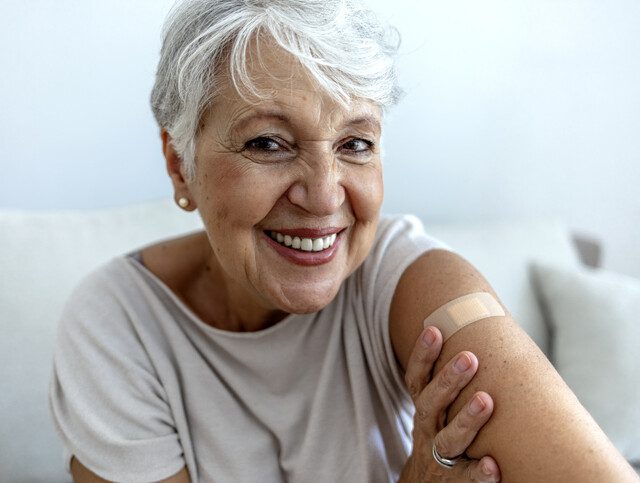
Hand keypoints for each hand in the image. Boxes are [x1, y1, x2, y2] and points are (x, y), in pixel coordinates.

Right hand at [399, 326, 500, 481]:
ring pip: (448, 439)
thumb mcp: (436, 408)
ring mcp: (438, 457)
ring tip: (486, 400)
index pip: (416, 379)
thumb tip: (476, 329)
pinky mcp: (453, 482)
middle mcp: (426, 428)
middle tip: (469, 357)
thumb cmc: (441, 433)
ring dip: (466, 420)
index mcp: (423, 408)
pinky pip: (465, 478)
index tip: (434, 330)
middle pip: (431, 403)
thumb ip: (449, 382)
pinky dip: (478, 473)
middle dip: (448, 379)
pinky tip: (494, 465)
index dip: (422, 355)